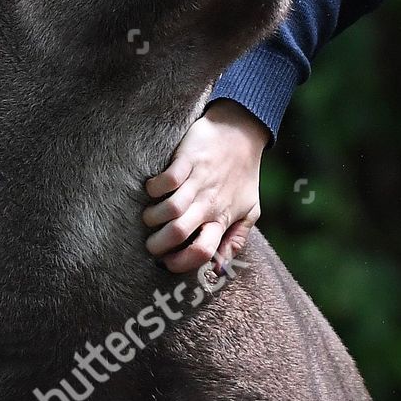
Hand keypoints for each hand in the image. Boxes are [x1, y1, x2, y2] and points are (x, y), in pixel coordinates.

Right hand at [142, 100, 269, 272]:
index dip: (180, 263)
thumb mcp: (250, 210)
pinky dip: (153, 188)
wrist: (242, 131)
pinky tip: (153, 190)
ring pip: (169, 209)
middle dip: (157, 245)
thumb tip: (217, 270)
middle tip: (152, 243)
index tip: (167, 263)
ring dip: (152, 218)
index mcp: (224, 218)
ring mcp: (198, 181)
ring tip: (151, 217)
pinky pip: (166, 180)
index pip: (203, 251)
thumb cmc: (244, 175)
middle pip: (178, 233)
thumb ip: (235, 240)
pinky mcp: (187, 160)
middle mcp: (210, 202)